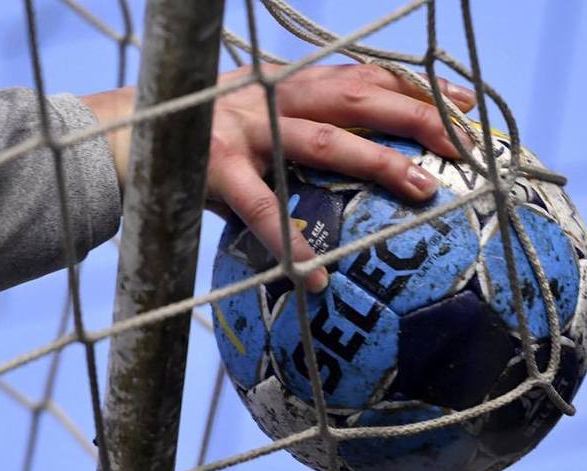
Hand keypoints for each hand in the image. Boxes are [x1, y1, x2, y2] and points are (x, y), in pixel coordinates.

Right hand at [81, 63, 475, 291]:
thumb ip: (295, 145)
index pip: (360, 75)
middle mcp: (269, 95)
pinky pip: (260, 211)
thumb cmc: (195, 143)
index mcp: (283, 85)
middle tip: (467, 143)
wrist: (120, 140)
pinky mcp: (213, 167)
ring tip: (423, 190)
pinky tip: (315, 278)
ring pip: (324, 141)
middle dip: (416, 114)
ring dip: (377, 162)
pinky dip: (291, 241)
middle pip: (358, 96)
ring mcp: (243, 129)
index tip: (465, 105)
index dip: (414, 86)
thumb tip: (341, 185)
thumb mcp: (252, 131)